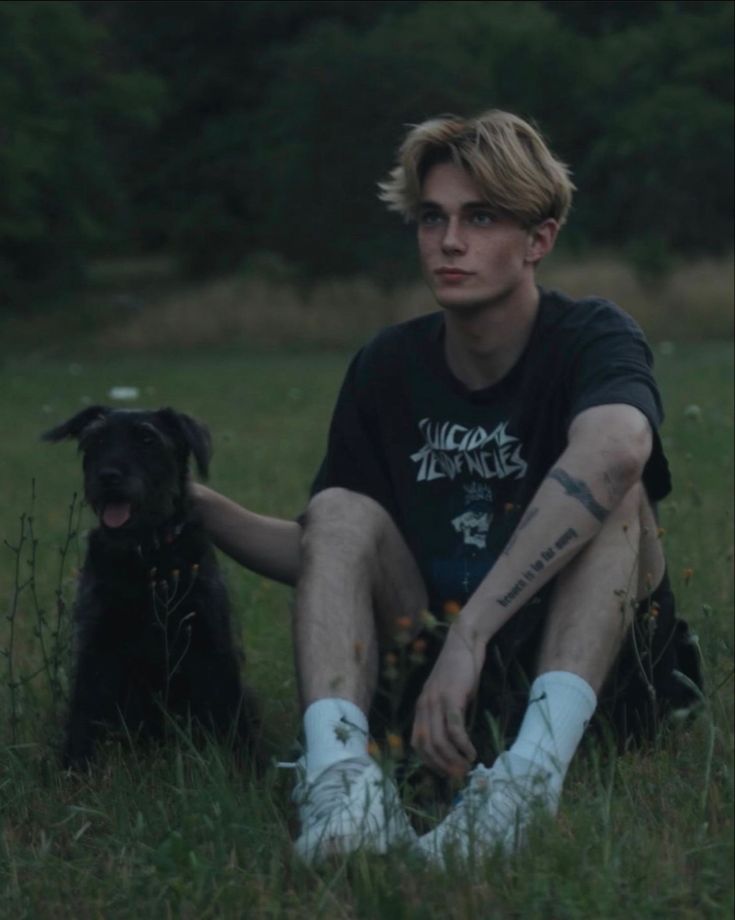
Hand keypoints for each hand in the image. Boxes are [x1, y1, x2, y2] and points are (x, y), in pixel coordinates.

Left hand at [411, 622, 485, 775]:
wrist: (464, 643)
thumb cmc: (460, 671)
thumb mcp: (449, 696)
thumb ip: (446, 715)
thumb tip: (456, 743)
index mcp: (421, 707)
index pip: (417, 743)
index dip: (430, 762)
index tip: (446, 773)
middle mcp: (424, 706)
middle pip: (426, 746)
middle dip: (442, 766)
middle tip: (458, 777)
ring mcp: (435, 702)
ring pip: (439, 741)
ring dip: (453, 759)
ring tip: (467, 767)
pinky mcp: (450, 697)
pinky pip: (454, 729)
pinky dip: (463, 745)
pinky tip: (472, 752)